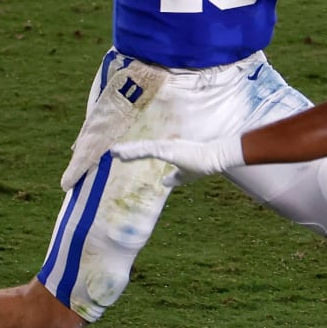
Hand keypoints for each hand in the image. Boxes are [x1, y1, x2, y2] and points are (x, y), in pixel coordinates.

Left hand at [110, 137, 241, 186]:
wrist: (213, 159)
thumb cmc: (202, 165)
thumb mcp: (185, 176)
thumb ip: (174, 178)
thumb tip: (165, 182)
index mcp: (168, 150)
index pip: (147, 150)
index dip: (135, 153)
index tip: (122, 156)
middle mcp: (164, 145)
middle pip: (141, 147)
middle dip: (127, 150)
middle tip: (113, 152)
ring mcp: (165, 146)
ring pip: (141, 147)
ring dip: (127, 150)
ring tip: (113, 152)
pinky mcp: (166, 149)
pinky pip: (146, 150)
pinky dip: (133, 152)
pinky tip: (123, 155)